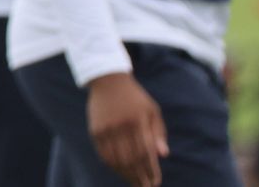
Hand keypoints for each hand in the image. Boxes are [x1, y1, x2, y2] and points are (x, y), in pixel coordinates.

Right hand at [88, 72, 167, 186]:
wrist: (108, 81)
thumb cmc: (135, 98)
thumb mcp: (152, 111)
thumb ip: (158, 133)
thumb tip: (163, 155)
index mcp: (138, 121)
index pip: (145, 152)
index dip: (151, 170)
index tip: (155, 182)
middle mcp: (121, 125)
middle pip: (130, 159)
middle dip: (139, 176)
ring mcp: (106, 128)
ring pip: (116, 159)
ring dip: (125, 173)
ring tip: (134, 182)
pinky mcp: (95, 129)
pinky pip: (103, 153)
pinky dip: (112, 165)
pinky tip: (119, 171)